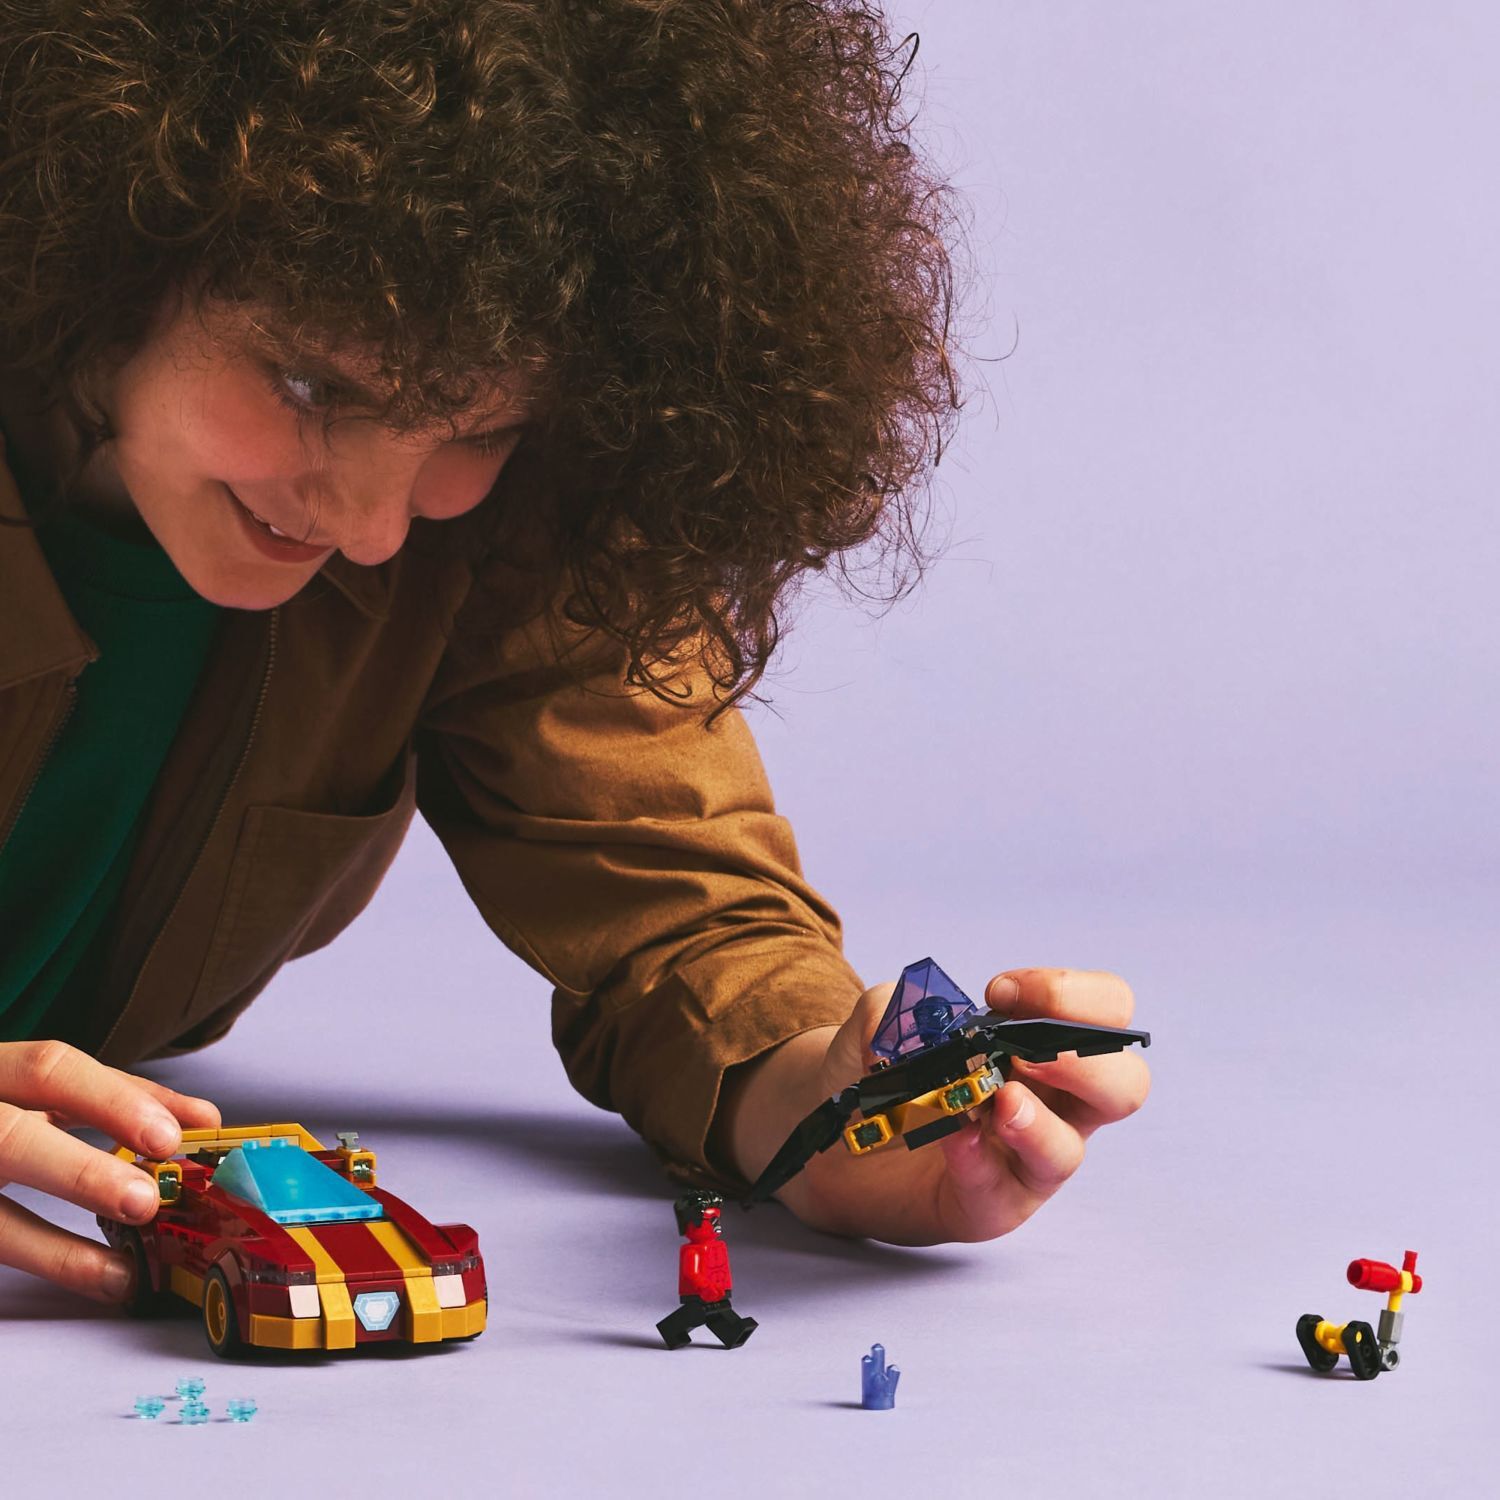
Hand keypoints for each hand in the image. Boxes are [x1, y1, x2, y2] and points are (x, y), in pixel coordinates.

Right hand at [0, 1041, 219, 1301]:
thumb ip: (108, 1099)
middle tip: (145, 1202)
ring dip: (53, 1248)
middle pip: (9, 1139)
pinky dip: (35, 1262)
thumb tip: (200, 1118)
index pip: (50, 1068)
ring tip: (120, 1273)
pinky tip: (78, 1284)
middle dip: (80, 1173)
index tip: (172, 1135)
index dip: (113, 1099)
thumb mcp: (34, 1089)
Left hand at [721, 967, 1150, 1244]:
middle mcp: (1054, 1103)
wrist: (833, 1134)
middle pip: (1124, 1086)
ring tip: (1000, 1101)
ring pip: (1068, 1150)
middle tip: (1030, 1052)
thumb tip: (918, 1023)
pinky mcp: (988, 1204)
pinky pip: (1000, 1191)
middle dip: (1087, 1064)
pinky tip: (955, 1139)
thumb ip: (898, 1008)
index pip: (1107, 1011)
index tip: (1000, 991)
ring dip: (1036, 1122)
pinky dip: (979, 1162)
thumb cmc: (882, 1068)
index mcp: (1046, 1043)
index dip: (1072, 996)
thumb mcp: (881, 1020)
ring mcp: (1026, 1158)